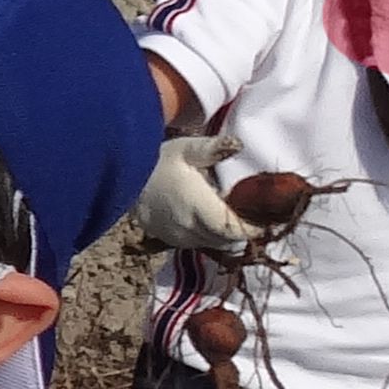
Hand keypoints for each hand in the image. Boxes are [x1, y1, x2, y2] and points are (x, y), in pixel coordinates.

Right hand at [133, 132, 258, 257]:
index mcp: (198, 207)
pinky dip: (209, 236)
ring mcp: (177, 237)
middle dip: (243, 231)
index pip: (234, 230)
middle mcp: (189, 228)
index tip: (269, 220)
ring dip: (226, 235)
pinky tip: (210, 220)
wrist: (119, 179)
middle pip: (227, 240)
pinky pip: (197, 244)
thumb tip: (238, 144)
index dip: (254, 229)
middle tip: (256, 216)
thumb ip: (213, 148)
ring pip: (213, 244)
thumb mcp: (185, 149)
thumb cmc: (155, 161)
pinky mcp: (168, 240)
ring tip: (234, 218)